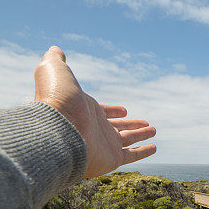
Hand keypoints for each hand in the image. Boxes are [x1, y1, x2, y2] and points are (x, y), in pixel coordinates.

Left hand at [33, 46, 155, 177]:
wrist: (57, 130)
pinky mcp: (111, 159)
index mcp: (85, 111)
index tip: (123, 111)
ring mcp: (103, 145)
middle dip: (131, 125)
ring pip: (127, 139)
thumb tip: (54, 50)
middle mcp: (95, 129)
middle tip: (145, 123)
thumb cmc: (56, 99)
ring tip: (153, 130)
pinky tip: (154, 147)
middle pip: (117, 127)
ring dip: (140, 134)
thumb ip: (56, 59)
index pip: (103, 112)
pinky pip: (132, 155)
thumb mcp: (55, 70)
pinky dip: (143, 152)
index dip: (112, 111)